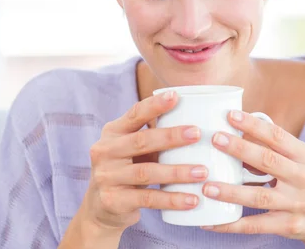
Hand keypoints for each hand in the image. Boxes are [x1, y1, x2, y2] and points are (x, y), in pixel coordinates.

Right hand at [82, 91, 207, 233]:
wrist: (102, 208)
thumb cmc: (128, 168)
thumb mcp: (133, 148)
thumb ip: (153, 133)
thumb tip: (194, 113)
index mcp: (112, 132)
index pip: (134, 114)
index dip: (154, 105)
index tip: (175, 96)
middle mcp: (105, 151)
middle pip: (141, 141)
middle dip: (171, 136)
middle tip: (197, 134)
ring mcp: (106, 177)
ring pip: (147, 172)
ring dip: (177, 172)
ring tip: (203, 172)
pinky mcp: (113, 201)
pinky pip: (148, 199)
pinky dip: (172, 199)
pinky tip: (192, 200)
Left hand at [200, 111, 304, 247]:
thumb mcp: (302, 162)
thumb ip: (276, 148)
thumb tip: (239, 133)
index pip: (278, 136)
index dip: (254, 126)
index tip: (231, 115)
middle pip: (268, 161)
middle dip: (240, 149)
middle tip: (215, 139)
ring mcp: (298, 204)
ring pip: (260, 196)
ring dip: (231, 192)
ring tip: (208, 186)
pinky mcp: (289, 226)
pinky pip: (256, 225)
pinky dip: (232, 224)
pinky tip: (212, 221)